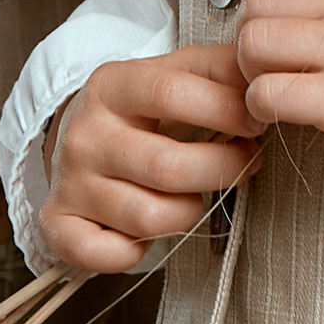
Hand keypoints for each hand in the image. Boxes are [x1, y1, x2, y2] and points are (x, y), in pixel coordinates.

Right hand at [39, 44, 260, 275]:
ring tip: (195, 194)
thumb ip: (220, 69)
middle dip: (223, 169)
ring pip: (149, 217)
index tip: (255, 122)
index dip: (224, 110)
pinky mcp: (60, 225)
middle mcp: (84, 135)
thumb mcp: (174, 72)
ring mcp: (70, 183)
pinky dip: (134, 252)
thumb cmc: (140, 110)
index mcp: (111, 87)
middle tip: (246, 162)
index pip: (170, 92)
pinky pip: (106, 255)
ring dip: (188, 212)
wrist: (76, 138)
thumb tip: (262, 74)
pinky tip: (146, 233)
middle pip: (167, 166)